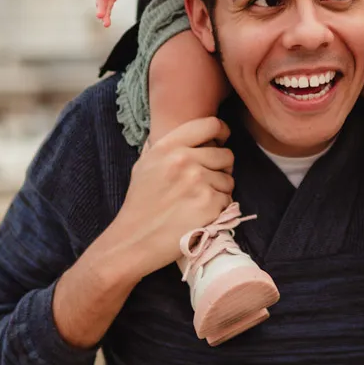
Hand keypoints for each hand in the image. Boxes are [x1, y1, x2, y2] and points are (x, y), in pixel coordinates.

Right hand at [114, 117, 234, 280]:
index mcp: (168, 146)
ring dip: (220, 190)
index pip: (211, 125)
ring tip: (199, 201)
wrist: (134, 240)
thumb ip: (163, 146)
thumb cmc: (139, 204)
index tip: (221, 141)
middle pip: (226, 154)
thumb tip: (184, 134)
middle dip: (221, 168)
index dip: (221, 132)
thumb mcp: (144, 165)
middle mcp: (184, 160)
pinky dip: (219, 208)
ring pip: (229, 179)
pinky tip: (201, 214)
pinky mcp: (210, 204)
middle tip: (206, 181)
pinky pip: (228, 199)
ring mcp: (198, 181)